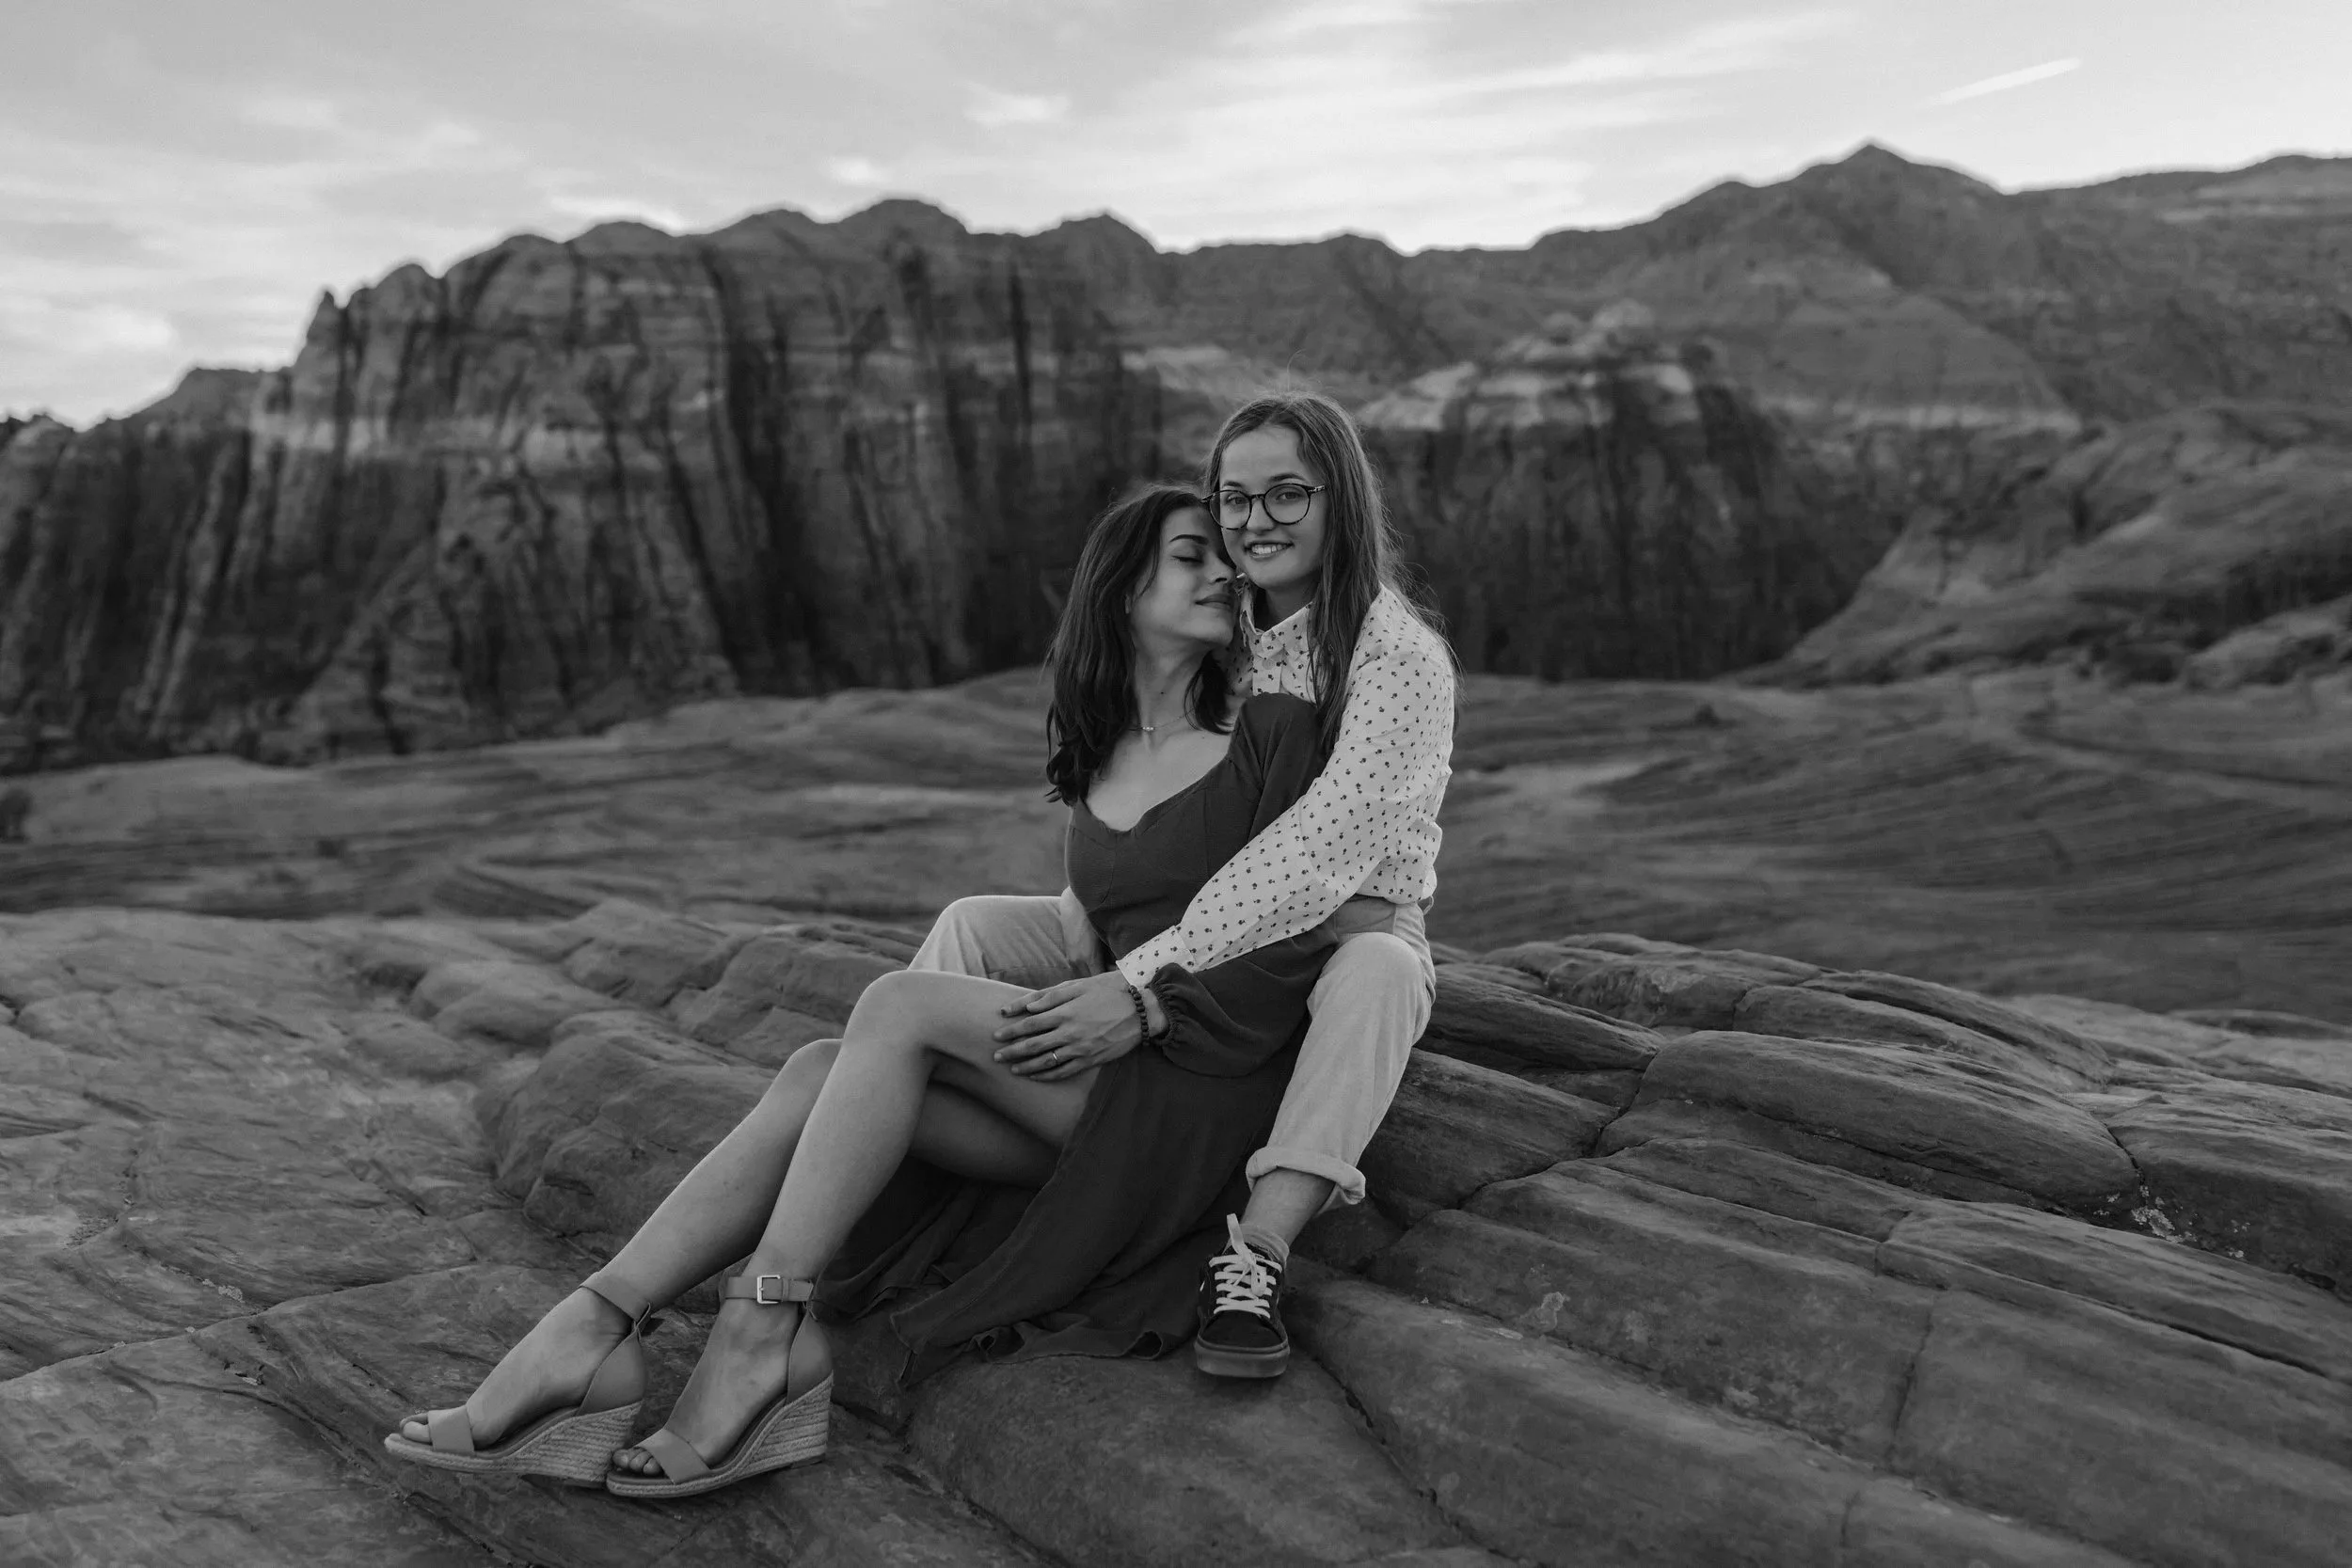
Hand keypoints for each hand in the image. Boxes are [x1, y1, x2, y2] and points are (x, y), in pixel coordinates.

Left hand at [993, 972, 1148, 1080]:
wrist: (1141, 1012)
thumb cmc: (1110, 992)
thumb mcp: (1080, 986)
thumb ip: (1051, 996)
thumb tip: (1026, 1007)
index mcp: (1065, 1012)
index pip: (1030, 1024)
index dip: (1011, 1030)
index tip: (997, 1034)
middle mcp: (1069, 1033)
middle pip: (1033, 1045)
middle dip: (1012, 1051)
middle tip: (996, 1055)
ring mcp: (1080, 1049)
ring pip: (1046, 1062)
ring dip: (1026, 1066)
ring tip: (1012, 1069)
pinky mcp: (1091, 1060)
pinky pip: (1064, 1072)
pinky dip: (1047, 1076)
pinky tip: (1036, 1076)